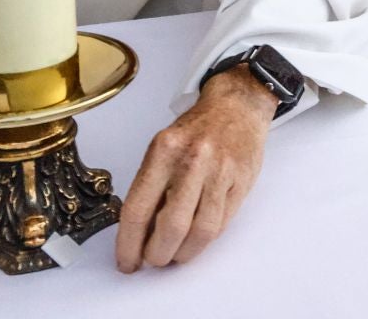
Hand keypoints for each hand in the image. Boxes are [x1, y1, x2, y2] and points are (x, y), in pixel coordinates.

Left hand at [116, 67, 272, 272]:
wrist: (237, 107)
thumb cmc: (197, 130)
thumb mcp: (163, 147)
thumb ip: (151, 187)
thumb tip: (137, 234)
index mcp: (164, 151)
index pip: (138, 209)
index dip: (128, 244)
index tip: (127, 260)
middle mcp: (192, 161)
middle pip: (170, 227)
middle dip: (157, 254)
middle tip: (152, 260)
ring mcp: (220, 173)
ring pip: (199, 232)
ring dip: (183, 253)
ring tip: (174, 254)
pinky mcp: (240, 183)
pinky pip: (220, 225)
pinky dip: (203, 241)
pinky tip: (194, 239)